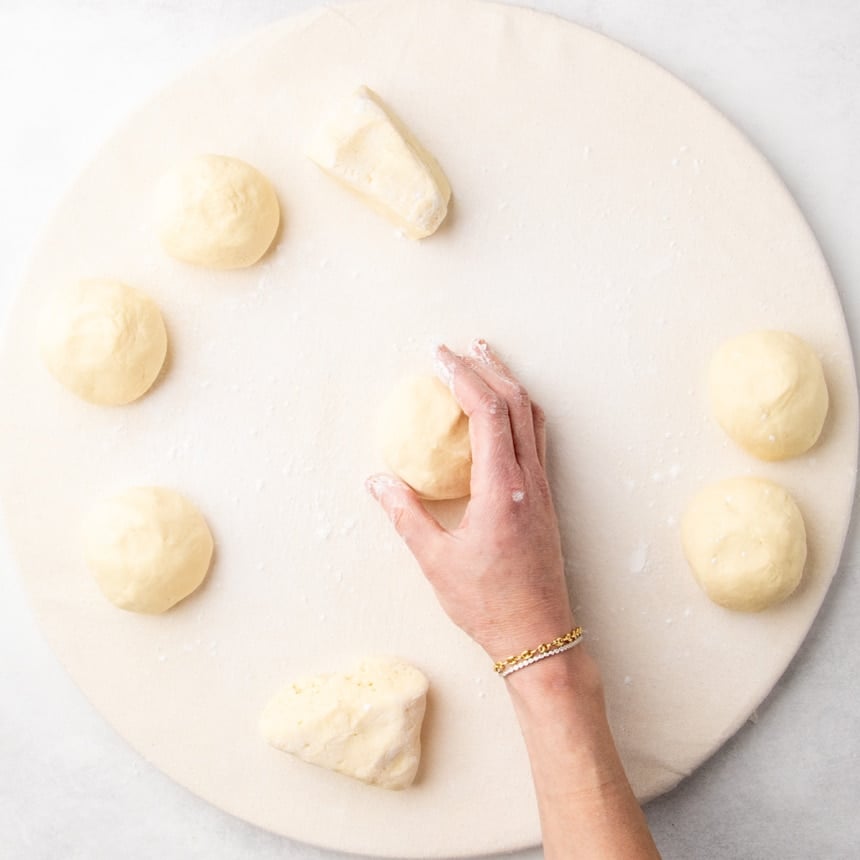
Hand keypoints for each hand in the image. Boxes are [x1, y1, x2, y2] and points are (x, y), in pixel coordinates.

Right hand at [367, 339, 573, 662]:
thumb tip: (378, 481)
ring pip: (533, 418)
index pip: (487, 413)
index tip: (439, 357)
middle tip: (462, 347)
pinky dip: (519, 411)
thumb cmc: (488, 603)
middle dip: (488, 368)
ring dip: (509, 385)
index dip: (463, 377)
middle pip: (516, 404)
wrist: (539, 635)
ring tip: (487, 362)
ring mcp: (542, 489)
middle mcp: (529, 480)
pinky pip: (536, 438)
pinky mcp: (545, 500)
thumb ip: (406, 515)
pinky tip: (504, 412)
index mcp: (502, 489)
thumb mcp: (436, 561)